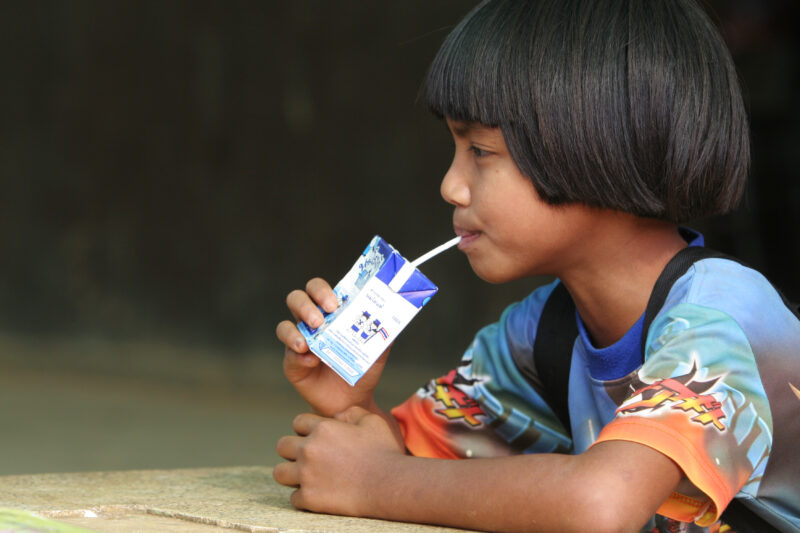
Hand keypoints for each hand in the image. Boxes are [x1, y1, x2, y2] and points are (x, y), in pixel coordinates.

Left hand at [273, 406, 405, 516]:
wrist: (390, 485)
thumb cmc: (384, 452)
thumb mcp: (372, 421)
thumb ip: (351, 412)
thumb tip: (337, 416)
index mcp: (322, 428)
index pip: (298, 422)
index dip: (306, 429)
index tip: (316, 438)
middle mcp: (309, 449)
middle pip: (282, 446)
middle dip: (293, 450)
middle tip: (308, 458)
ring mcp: (306, 475)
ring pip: (280, 473)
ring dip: (291, 474)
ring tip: (305, 477)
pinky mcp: (308, 498)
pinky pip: (294, 497)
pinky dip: (304, 497)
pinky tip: (318, 495)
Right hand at [276, 278, 390, 415]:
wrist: (353, 401)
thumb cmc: (363, 369)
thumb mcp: (377, 351)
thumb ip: (383, 333)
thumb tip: (391, 317)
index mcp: (330, 313)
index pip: (318, 289)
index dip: (321, 291)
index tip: (334, 303)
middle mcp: (311, 323)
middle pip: (296, 299)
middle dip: (305, 305)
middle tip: (319, 319)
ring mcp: (299, 341)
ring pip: (284, 326)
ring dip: (294, 331)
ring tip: (307, 343)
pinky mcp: (292, 362)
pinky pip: (289, 354)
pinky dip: (298, 356)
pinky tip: (312, 361)